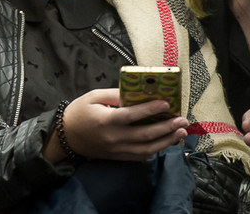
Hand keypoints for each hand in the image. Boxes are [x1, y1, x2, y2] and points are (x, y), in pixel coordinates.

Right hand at [55, 89, 188, 162]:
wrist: (66, 138)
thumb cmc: (78, 113)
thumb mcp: (92, 97)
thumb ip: (113, 95)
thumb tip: (134, 92)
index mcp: (106, 121)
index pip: (132, 115)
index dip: (150, 110)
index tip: (166, 104)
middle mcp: (114, 138)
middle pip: (145, 135)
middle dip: (166, 128)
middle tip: (183, 120)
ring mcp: (118, 150)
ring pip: (147, 149)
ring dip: (166, 141)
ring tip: (180, 132)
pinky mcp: (119, 157)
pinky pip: (141, 156)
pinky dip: (155, 150)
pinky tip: (165, 142)